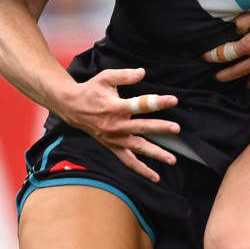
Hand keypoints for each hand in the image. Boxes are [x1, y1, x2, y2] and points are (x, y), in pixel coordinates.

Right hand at [62, 66, 179, 181]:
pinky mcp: (112, 146)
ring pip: (138, 148)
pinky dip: (141, 169)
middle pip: (142, 128)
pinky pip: (127, 161)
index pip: (140, 105)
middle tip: (176, 129)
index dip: (157, 102)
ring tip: (172, 160)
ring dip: (156, 154)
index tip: (173, 100)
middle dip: (161, 128)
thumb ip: (125, 75)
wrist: (72, 107)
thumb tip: (142, 72)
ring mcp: (114, 138)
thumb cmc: (91, 90)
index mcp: (115, 107)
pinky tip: (154, 176)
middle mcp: (115, 126)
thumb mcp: (106, 77)